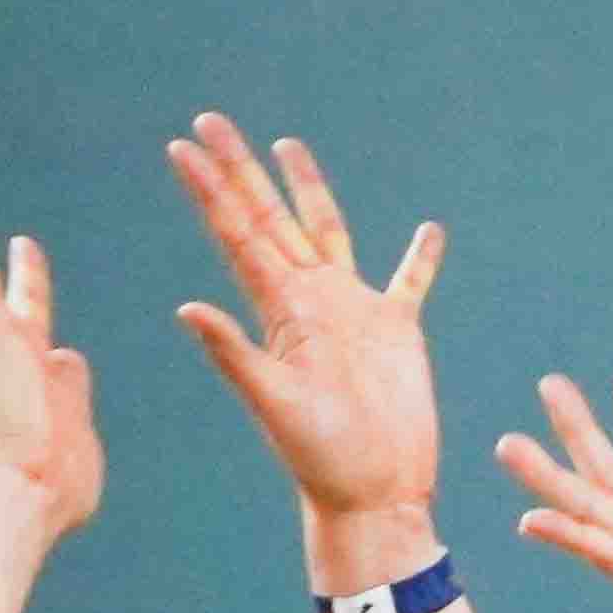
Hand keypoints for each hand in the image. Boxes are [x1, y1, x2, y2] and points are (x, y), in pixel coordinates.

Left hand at [168, 113, 447, 523]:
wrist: (373, 491)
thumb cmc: (320, 458)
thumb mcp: (273, 404)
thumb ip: (235, 354)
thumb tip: (187, 308)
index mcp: (279, 310)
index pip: (237, 235)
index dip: (211, 191)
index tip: (183, 148)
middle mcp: (309, 299)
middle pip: (270, 217)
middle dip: (241, 170)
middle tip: (212, 121)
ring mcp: (353, 311)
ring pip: (327, 231)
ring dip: (308, 190)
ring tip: (289, 146)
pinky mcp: (397, 331)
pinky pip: (409, 283)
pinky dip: (419, 258)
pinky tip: (429, 231)